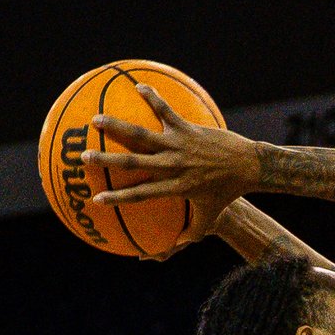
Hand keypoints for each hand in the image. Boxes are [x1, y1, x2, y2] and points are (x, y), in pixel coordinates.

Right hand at [95, 89, 260, 226]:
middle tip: (84, 156)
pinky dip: (152, 98)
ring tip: (96, 119)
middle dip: (107, 160)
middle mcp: (173, 166)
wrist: (249, 166)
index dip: (118, 198)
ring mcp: (179, 145)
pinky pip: (165, 111)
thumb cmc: (227, 193)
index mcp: (175, 187)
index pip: (141, 195)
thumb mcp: (209, 217)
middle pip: (134, 163)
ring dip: (118, 126)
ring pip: (143, 135)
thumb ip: (190, 233)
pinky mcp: (187, 128)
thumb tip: (172, 248)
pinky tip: (138, 86)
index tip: (96, 199)